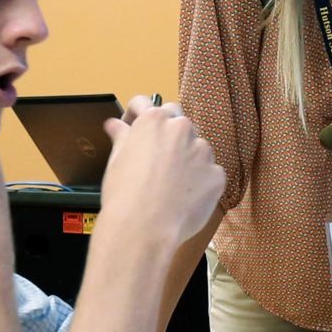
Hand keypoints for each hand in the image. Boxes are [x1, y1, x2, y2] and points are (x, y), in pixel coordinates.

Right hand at [96, 99, 226, 255]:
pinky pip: (210, 172)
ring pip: (197, 147)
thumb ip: (121, 136)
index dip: (136, 115)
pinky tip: (184, 197)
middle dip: (168, 132)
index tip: (133, 128)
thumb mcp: (116, 159)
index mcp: (154, 120)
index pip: (146, 103)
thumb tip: (115, 125)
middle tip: (155, 156)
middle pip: (178, 119)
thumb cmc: (125, 195)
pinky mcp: (216, 175)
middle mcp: (181, 129)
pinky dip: (200, 181)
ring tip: (170, 184)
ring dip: (187, 157)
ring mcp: (203, 151)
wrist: (144, 229)